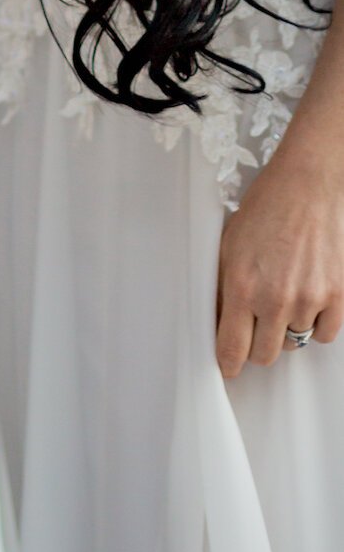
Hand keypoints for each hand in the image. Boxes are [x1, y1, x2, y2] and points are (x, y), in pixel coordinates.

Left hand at [215, 138, 343, 376]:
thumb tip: (219, 319)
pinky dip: (317, 324)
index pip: (231, 349)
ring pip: (295, 342)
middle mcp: (274, 298)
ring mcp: (308, 300)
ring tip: (285, 295)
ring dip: (287, 328)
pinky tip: (309, 299)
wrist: (309, 183)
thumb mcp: (229, 243)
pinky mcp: (337, 296)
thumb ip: (223, 286)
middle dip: (257, 345)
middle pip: (264, 355)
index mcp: (240, 285)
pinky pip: (326, 335)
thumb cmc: (267, 206)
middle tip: (256, 326)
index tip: (228, 369)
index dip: (228, 364)